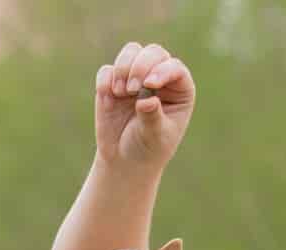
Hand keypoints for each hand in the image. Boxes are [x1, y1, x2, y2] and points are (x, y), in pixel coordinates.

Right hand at [94, 42, 195, 171]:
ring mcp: (136, 78)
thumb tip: (147, 100)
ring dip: (123, 67)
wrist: (125, 161)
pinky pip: (107, 70)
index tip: (150, 84)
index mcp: (180, 90)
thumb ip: (152, 117)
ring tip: (120, 92)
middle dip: (141, 66)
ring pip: (131, 52)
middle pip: (153, 53)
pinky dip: (106, 80)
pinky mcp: (113, 84)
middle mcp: (159, 78)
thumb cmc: (148, 148)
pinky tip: (109, 97)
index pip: (175, 68)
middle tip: (132, 89)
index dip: (163, 70)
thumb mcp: (155, 136)